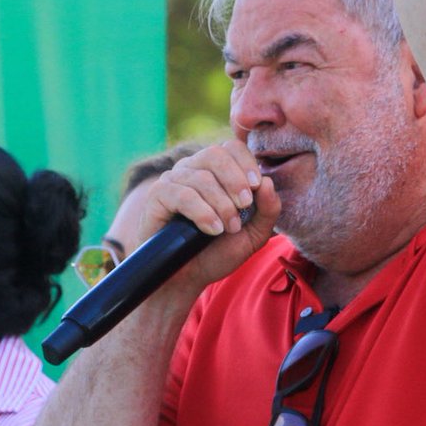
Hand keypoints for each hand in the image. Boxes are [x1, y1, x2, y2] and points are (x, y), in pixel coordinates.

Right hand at [136, 141, 280, 293]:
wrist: (188, 278)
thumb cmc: (219, 252)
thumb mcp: (254, 234)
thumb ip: (268, 209)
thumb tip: (267, 182)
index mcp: (217, 171)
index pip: (232, 147)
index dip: (246, 163)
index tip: (256, 187)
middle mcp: (193, 169)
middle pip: (215, 154)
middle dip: (235, 180)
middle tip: (243, 206)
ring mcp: (173, 180)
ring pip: (201, 178)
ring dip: (222, 205)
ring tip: (228, 228)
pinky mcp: (157, 196)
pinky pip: (181, 194)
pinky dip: (202, 212)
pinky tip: (212, 230)